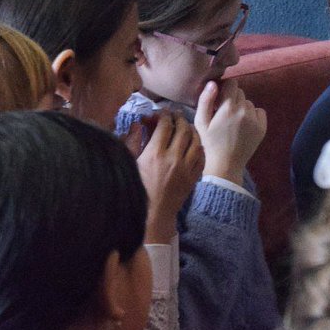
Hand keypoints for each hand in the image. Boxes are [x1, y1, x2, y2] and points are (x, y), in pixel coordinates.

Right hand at [135, 112, 203, 243]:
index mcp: (155, 154)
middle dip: (178, 118)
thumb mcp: (128, 164)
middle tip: (173, 116)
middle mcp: (174, 158)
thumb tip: (136, 125)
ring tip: (185, 127)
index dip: (163, 115)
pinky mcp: (194, 177)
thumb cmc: (135, 190)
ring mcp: (186, 168)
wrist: (152, 216)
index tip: (159, 114)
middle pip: (183, 128)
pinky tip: (192, 144)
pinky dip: (198, 145)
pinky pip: (201, 155)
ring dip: (191, 129)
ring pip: (196, 140)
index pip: (165, 125)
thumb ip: (131, 142)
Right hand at [194, 79, 266, 185]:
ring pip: (249, 103)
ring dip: (242, 108)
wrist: (225, 164)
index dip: (225, 89)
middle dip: (232, 99)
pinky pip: (260, 112)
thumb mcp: (201, 122)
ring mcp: (255, 119)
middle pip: (240, 93)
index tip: (219, 99)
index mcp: (228, 107)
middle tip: (224, 113)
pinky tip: (244, 125)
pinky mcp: (262, 128)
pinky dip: (253, 115)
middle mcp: (244, 110)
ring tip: (233, 122)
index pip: (232, 83)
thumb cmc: (210, 143)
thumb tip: (213, 83)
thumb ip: (205, 100)